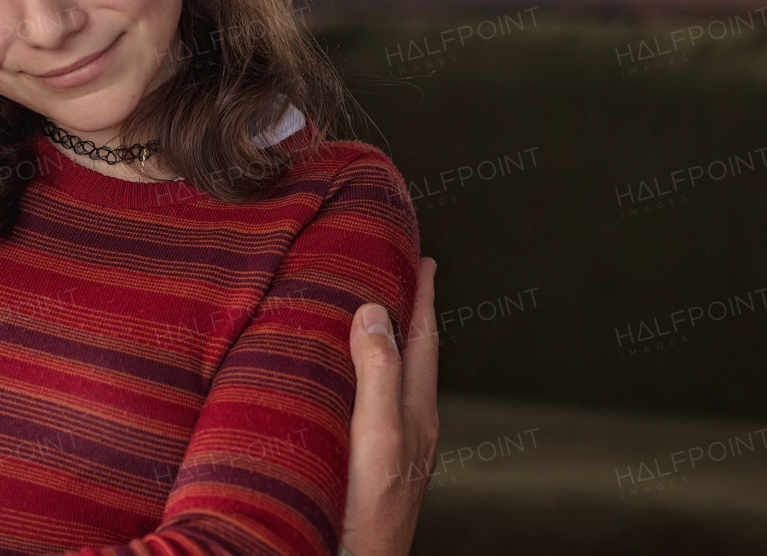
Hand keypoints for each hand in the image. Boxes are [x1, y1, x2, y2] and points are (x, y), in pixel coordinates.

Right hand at [339, 257, 438, 555]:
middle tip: (398, 275)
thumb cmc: (370, 508)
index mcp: (416, 411)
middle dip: (407, 314)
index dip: (422, 296)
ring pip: (393, 379)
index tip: (422, 258)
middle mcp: (410, 425)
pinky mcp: (370, 463)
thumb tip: (375, 310)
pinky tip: (343, 383)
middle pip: (413, 356)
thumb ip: (378, 374)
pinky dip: (364, 375)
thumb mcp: (378, 432)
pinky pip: (372, 401)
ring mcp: (393, 446)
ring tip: (372, 317)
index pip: (423, 339)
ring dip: (385, 344)